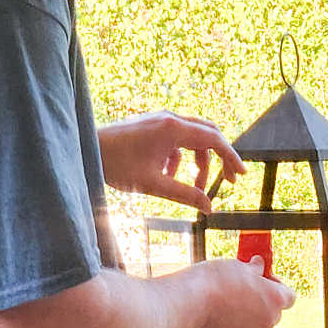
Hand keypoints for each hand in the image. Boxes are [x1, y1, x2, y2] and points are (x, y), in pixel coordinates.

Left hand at [98, 111, 245, 212]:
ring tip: (192, 187)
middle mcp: (170, 119)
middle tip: (228, 182)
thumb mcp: (153, 185)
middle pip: (209, 135)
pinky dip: (181, 159)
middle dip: (220, 159)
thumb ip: (185, 196)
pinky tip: (169, 176)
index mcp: (173, 128)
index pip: (215, 140)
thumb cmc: (115, 165)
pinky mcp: (153, 126)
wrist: (86, 149)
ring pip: (194, 139)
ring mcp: (161, 120)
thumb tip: (210, 209)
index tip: (241, 176)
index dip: (231, 158)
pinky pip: (178, 141)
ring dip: (198, 163)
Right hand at [196, 256, 295, 327]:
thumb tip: (258, 267)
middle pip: (274, 311)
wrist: (191, 301)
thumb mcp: (239, 266)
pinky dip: (234, 323)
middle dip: (263, 300)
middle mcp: (268, 320)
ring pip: (256, 322)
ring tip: (227, 298)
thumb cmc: (216, 280)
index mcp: (275, 300)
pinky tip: (219, 311)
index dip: (277, 286)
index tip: (263, 279)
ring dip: (248, 312)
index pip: (289, 296)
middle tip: (245, 287)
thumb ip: (254, 270)